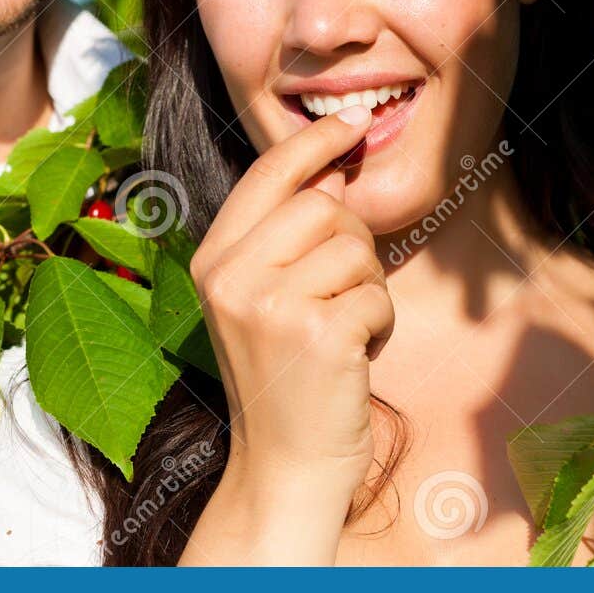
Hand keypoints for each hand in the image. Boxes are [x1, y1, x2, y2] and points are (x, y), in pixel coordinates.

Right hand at [182, 105, 393, 561]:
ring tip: (344, 332)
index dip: (312, 144)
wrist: (285, 467)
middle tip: (343, 294)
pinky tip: (354, 358)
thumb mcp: (266, 299)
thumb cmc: (285, 378)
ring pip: (358, 251)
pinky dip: (381, 327)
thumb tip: (333, 167)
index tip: (348, 125)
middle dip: (353, 244)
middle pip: (323, 207)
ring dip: (369, 290)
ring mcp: (271, 307)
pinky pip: (378, 297)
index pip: (266, 176)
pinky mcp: (317, 336)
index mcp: (212, 262)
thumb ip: (287, 235)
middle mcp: (231, 278)